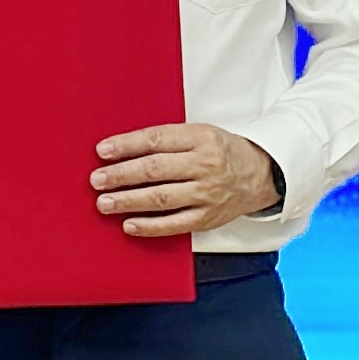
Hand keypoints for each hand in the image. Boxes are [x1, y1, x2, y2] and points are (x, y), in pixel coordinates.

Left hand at [92, 123, 283, 236]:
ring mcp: (207, 194)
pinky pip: (175, 224)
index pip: (157, 139)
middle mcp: (205, 165)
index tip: (102, 151)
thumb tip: (121, 150)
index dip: (127, 145)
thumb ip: (166, 140)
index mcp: (200, 138)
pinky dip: (150, 226)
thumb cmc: (220, 151)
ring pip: (162, 198)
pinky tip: (129, 225)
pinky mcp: (208, 217)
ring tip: (104, 203)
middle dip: (121, 175)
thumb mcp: (199, 134)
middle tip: (96, 180)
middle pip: (156, 170)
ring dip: (129, 201)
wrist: (262, 174)